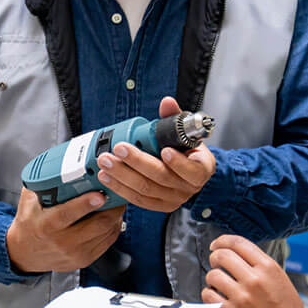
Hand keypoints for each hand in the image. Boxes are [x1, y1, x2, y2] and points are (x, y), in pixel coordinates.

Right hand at [6, 189, 125, 274]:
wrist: (25, 253)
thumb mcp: (28, 201)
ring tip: (117, 201)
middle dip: (112, 207)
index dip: (85, 204)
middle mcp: (61, 242)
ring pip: (106, 232)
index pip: (67, 214)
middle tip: (117, 191)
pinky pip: (107, 242)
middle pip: (96, 225)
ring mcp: (75, 253)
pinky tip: (112, 217)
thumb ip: (41, 182)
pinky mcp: (84, 260)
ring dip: (116, 215)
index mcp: (46, 225)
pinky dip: (113, 227)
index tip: (99, 194)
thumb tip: (57, 161)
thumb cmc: (29, 224)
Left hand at [95, 97, 214, 212]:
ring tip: (105, 161)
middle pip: (161, 176)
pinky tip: (107, 177)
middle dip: (137, 162)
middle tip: (119, 148)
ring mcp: (173, 199)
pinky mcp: (158, 205)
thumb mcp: (185, 132)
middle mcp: (188, 187)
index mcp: (201, 168)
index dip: (178, 162)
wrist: (188, 170)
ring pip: (145, 189)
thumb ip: (174, 117)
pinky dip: (120, 188)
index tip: (164, 150)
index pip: (192, 169)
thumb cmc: (187, 150)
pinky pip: (137, 199)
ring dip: (122, 175)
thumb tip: (167, 102)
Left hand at [200, 235, 307, 307]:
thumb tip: (237, 257)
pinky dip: (209, 294)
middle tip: (216, 264)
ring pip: (213, 275)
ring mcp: (241, 296)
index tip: (216, 245)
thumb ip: (260, 267)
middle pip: (222, 256)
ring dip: (212, 278)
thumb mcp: (280, 280)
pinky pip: (209, 295)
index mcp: (268, 268)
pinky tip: (217, 297)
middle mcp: (254, 279)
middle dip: (215, 257)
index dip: (222, 241)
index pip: (238, 243)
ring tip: (219, 285)